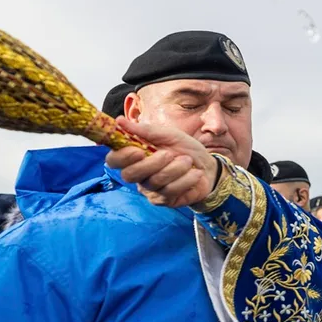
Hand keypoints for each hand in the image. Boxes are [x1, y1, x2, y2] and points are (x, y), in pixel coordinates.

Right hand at [105, 117, 219, 207]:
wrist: (208, 166)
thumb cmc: (184, 149)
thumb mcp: (168, 134)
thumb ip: (145, 131)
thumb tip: (119, 121)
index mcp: (135, 156)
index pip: (113, 160)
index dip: (122, 157)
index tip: (138, 151)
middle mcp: (138, 175)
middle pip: (129, 175)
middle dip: (152, 164)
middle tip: (170, 154)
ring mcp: (150, 190)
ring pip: (154, 182)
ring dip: (176, 168)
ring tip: (188, 161)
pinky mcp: (163, 201)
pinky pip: (170, 191)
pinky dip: (186, 179)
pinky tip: (195, 174)